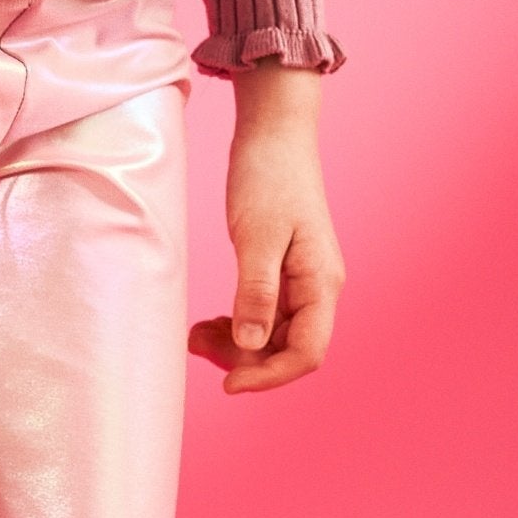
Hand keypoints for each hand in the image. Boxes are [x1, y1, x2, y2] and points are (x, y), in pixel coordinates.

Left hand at [189, 65, 344, 392]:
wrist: (273, 134)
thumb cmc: (269, 178)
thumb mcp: (257, 238)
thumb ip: (256, 293)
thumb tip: (250, 345)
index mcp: (321, 284)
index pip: (307, 353)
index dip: (268, 377)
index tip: (227, 384)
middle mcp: (317, 288)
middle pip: (288, 350)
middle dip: (245, 361)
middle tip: (198, 347)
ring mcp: (300, 281)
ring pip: (272, 336)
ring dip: (236, 344)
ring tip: (196, 335)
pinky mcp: (281, 272)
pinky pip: (263, 315)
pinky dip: (237, 324)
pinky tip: (211, 321)